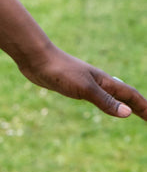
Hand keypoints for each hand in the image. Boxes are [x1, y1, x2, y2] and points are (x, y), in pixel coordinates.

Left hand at [18, 44, 146, 120]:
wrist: (36, 57)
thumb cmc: (60, 70)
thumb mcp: (84, 88)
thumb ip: (105, 101)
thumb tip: (129, 114)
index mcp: (104, 81)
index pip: (131, 96)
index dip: (144, 107)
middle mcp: (98, 81)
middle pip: (124, 95)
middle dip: (138, 106)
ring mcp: (86, 82)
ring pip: (110, 95)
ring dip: (123, 103)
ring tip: (131, 111)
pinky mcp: (73, 85)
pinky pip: (96, 96)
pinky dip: (106, 102)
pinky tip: (101, 103)